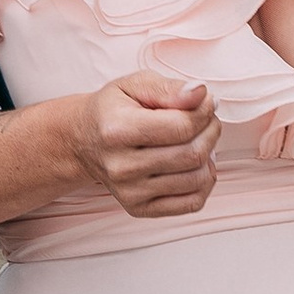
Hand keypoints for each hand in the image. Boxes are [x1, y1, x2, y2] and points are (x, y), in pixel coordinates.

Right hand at [68, 74, 220, 216]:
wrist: (84, 142)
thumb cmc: (113, 110)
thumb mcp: (136, 85)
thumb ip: (170, 88)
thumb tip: (201, 95)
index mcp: (116, 130)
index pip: (181, 126)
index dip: (204, 112)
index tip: (206, 102)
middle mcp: (120, 166)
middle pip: (191, 154)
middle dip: (210, 131)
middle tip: (206, 119)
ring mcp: (129, 192)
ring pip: (196, 179)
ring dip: (209, 155)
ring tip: (198, 140)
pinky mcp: (139, 208)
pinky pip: (191, 203)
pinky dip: (204, 182)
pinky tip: (194, 165)